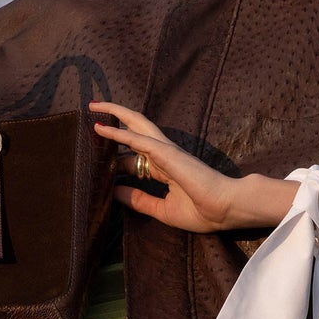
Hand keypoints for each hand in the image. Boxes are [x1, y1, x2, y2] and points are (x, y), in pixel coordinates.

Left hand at [90, 100, 298, 233]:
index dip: (114, 160)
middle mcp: (163, 155)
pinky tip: (100, 128)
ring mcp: (165, 151)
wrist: (225, 209)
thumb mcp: (162, 209)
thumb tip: (115, 194)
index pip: (135, 159)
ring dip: (114, 114)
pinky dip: (118, 133)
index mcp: (165, 169)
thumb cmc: (202, 211)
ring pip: (136, 124)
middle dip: (114, 121)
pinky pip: (138, 139)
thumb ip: (139, 201)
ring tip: (93, 107)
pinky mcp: (166, 153)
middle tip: (92, 113)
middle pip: (135, 130)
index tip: (95, 163)